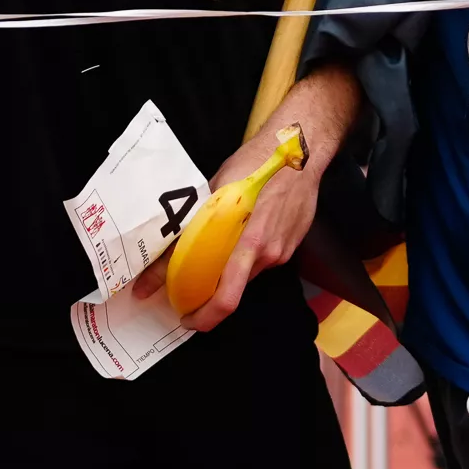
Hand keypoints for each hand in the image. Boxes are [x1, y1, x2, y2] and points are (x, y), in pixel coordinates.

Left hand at [130, 64, 357, 329]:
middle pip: (234, 289)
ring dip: (228, 271)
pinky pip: (262, 260)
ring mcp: (283, 251)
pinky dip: (245, 257)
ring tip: (212, 252)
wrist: (301, 150)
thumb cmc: (255, 164)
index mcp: (248, 244)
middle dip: (210, 295)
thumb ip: (196, 222)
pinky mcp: (291, 244)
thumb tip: (166, 247)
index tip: (185, 318)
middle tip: (188, 291)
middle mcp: (267, 255)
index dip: (203, 316)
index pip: (226, 298)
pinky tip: (241, 234)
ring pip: (247, 273)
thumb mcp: (217, 189)